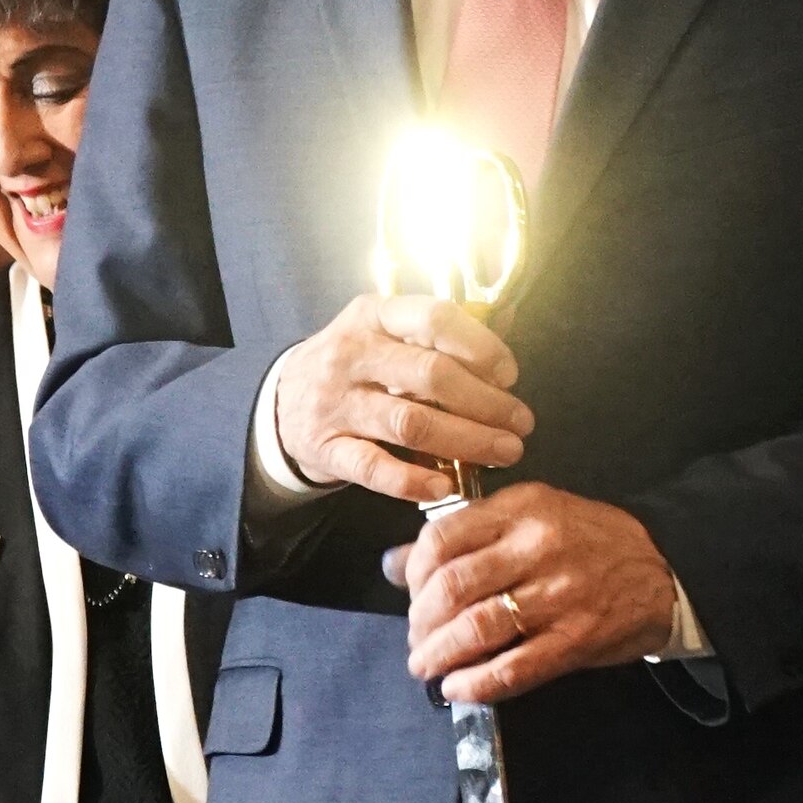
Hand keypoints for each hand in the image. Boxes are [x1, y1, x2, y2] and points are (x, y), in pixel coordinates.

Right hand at [268, 294, 531, 503]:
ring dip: (467, 441)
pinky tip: (446, 486)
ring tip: (504, 452)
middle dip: (486, 403)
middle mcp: (352, 354)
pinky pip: (375, 468)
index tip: (508, 374)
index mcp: (373, 316)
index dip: (480, 346)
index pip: (434, 318)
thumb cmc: (354, 366)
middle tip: (521, 424)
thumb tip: (501, 367)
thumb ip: (433, 341)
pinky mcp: (326, 448)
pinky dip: (414, 481)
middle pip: (430, 375)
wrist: (281, 401)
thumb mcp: (382, 333)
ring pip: (411, 423)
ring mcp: (336, 402)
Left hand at [397, 486, 678, 702]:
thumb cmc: (590, 541)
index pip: (442, 538)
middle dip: (420, 622)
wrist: (665, 569)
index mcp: (522, 509)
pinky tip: (458, 687)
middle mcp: (538, 548)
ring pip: (476, 630)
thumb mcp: (531, 516)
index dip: (414, 574)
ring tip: (427, 666)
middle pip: (452, 588)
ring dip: (439, 655)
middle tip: (416, 639)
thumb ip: (466, 535)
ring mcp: (558, 596)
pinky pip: (513, 669)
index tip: (411, 595)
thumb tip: (394, 564)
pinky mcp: (575, 640)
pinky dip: (476, 684)